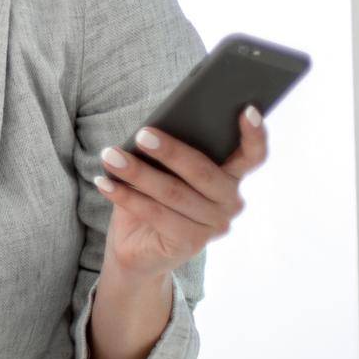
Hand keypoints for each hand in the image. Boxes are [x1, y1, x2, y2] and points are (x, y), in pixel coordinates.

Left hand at [95, 105, 268, 277]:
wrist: (137, 249)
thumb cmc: (152, 200)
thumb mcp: (162, 172)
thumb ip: (168, 154)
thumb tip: (151, 130)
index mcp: (230, 177)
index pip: (252, 155)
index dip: (254, 134)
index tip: (247, 109)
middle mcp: (230, 201)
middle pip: (202, 171)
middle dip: (170, 151)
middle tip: (141, 134)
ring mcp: (214, 224)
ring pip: (173, 192)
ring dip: (137, 172)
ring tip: (110, 156)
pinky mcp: (191, 243)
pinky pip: (155, 213)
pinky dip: (126, 196)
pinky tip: (104, 182)